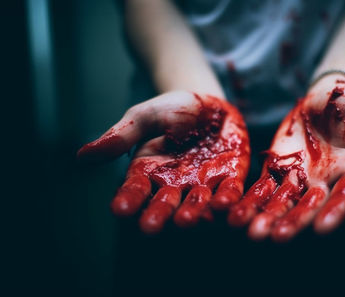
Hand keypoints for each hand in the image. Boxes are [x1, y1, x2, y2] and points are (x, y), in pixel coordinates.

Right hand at [77, 91, 249, 233]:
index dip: (127, 200)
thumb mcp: (143, 117)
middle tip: (149, 228)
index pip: (135, 190)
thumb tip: (82, 156)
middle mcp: (175, 184)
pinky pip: (229, 189)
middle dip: (158, 215)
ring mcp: (203, 183)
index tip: (119, 210)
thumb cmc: (171, 110)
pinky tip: (224, 204)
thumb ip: (121, 137)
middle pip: (165, 204)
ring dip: (192, 213)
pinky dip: (227, 198)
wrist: (209, 103)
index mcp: (149, 172)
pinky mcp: (231, 175)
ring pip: (197, 203)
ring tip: (186, 221)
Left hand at [228, 77, 344, 241]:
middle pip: (312, 207)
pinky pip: (265, 189)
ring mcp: (303, 179)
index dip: (337, 212)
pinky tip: (237, 214)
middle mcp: (329, 182)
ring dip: (270, 219)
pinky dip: (252, 202)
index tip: (323, 229)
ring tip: (253, 233)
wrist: (324, 96)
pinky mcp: (280, 170)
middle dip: (296, 223)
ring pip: (285, 203)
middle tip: (278, 238)